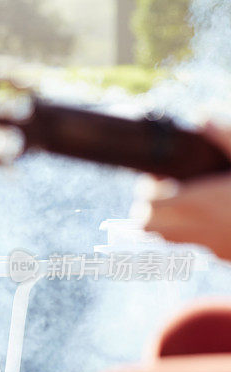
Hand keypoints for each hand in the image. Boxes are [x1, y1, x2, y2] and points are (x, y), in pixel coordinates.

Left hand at [144, 122, 230, 260]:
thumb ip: (225, 136)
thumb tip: (201, 115)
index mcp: (201, 202)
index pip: (148, 205)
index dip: (149, 190)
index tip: (160, 176)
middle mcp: (200, 228)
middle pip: (149, 226)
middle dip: (150, 208)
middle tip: (167, 189)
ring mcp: (210, 246)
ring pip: (169, 238)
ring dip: (168, 221)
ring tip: (186, 201)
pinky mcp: (223, 256)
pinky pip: (197, 245)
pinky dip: (195, 232)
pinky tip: (215, 215)